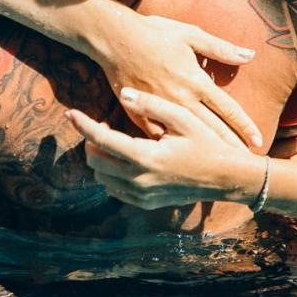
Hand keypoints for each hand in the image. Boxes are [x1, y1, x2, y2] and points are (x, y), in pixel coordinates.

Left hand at [66, 88, 266, 209]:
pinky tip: (126, 157)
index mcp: (146, 157)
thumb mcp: (183, 118)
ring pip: (102, 177)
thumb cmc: (207, 143)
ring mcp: (141, 195)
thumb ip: (151, 105)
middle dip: (91, 141)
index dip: (83, 125)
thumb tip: (123, 93)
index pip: (102, 140)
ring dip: (101, 157)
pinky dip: (111, 172)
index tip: (70, 113)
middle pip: (95, 161)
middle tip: (106, 123)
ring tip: (116, 139)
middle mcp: (139, 180)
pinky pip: (114, 189)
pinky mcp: (144, 203)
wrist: (226, 178)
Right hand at [87, 11, 262, 148]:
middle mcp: (181, 98)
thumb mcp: (191, 34)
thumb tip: (250, 55)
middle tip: (246, 164)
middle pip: (212, 129)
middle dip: (230, 146)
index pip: (228, 108)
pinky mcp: (139, 114)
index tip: (259, 141)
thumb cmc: (154, 32)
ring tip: (219, 166)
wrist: (114, 38)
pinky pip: (158, 137)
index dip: (245, 126)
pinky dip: (170, 149)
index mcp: (196, 80)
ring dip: (205, 150)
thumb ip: (221, 48)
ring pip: (187, 136)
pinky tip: (179, 162)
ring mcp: (160, 109)